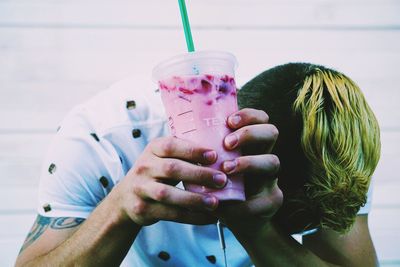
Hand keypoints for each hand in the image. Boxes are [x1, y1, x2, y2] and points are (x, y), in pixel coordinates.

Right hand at [112, 137, 226, 225]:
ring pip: (168, 194)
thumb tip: (222, 153)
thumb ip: (183, 153)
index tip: (214, 156)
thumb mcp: (162, 157)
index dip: (192, 150)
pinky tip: (208, 217)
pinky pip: (170, 214)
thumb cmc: (156, 172)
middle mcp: (144, 167)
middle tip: (221, 179)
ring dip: (194, 199)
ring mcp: (141, 189)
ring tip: (214, 202)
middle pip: (171, 169)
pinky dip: (191, 217)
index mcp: (153, 149)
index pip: (171, 145)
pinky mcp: (143, 209)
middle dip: (199, 174)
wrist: (127, 197)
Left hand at [216, 108, 282, 233]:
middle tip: (227, 143)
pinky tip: (226, 207)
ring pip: (273, 161)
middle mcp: (263, 155)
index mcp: (250, 144)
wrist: (232, 217)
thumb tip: (176, 133)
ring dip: (249, 163)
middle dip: (249, 133)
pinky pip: (263, 200)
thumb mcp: (210, 166)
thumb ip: (204, 152)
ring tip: (226, 169)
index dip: (248, 115)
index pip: (260, 118)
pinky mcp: (271, 201)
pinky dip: (242, 205)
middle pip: (272, 132)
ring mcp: (270, 177)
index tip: (229, 121)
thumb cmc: (216, 184)